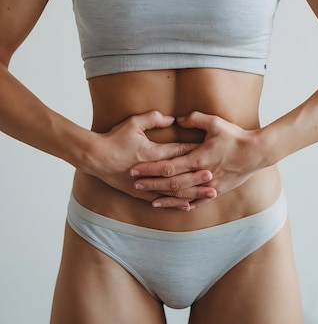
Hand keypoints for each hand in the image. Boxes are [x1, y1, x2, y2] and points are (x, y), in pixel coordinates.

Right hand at [84, 110, 205, 207]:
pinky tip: (189, 205)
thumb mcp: (133, 123)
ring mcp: (146, 184)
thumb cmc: (114, 138)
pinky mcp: (140, 193)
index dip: (195, 151)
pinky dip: (177, 203)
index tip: (210, 150)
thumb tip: (172, 119)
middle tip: (215, 176)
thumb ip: (153, 118)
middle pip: (181, 174)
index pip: (178, 152)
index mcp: (152, 153)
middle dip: (199, 176)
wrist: (95, 158)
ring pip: (175, 191)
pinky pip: (163, 200)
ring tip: (210, 193)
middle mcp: (152, 171)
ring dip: (193, 192)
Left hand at [130, 111, 263, 208]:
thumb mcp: (215, 122)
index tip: (136, 169)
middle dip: (152, 184)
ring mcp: (210, 185)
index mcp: (199, 158)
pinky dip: (186, 204)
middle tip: (135, 184)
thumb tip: (177, 119)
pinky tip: (176, 206)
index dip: (150, 169)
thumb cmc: (236, 136)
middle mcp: (202, 174)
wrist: (257, 153)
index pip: (168, 166)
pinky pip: (199, 200)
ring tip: (151, 199)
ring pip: (184, 195)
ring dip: (166, 198)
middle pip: (172, 183)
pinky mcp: (218, 190)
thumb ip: (195, 118)